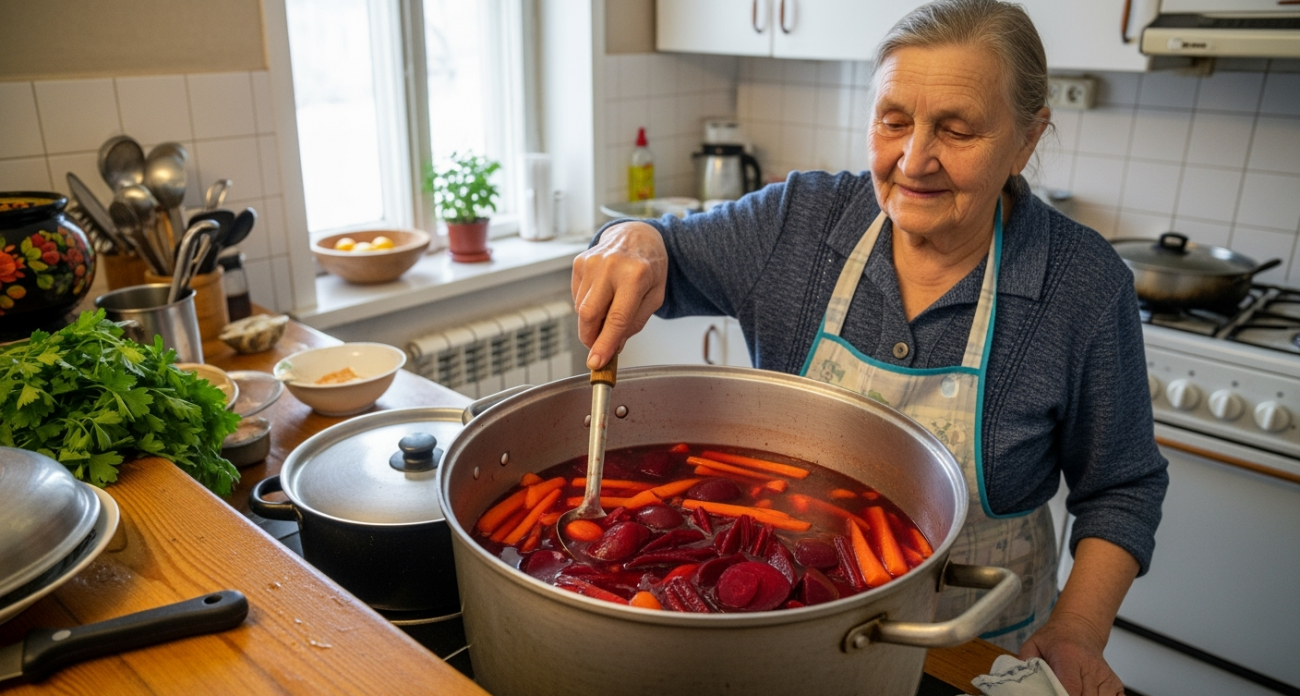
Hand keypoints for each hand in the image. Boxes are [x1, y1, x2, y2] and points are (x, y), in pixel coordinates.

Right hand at [571, 222, 667, 367]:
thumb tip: (612, 346)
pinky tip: (602, 295)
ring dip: (592, 320)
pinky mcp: (579, 262)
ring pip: (581, 308)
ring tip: (609, 308)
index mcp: (635, 275)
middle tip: (598, 346)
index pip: (616, 318)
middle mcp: (611, 266)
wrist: (636, 235)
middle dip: (591, 337)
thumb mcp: (654, 296)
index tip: (596, 362)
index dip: (604, 344)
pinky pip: (577, 296)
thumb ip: (634, 323)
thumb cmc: (649, 266)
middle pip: (589, 314)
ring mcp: (592, 262)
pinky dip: (587, 305)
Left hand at [1020, 611, 1125, 695]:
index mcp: (1068, 656)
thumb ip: (1026, 664)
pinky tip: (1087, 694)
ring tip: (1073, 692)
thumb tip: (1020, 682)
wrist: (1079, 630)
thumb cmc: (1055, 640)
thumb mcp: (1033, 645)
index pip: (1070, 688)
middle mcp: (1090, 667)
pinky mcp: (1115, 683)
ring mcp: (1104, 676)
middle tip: (1058, 693)